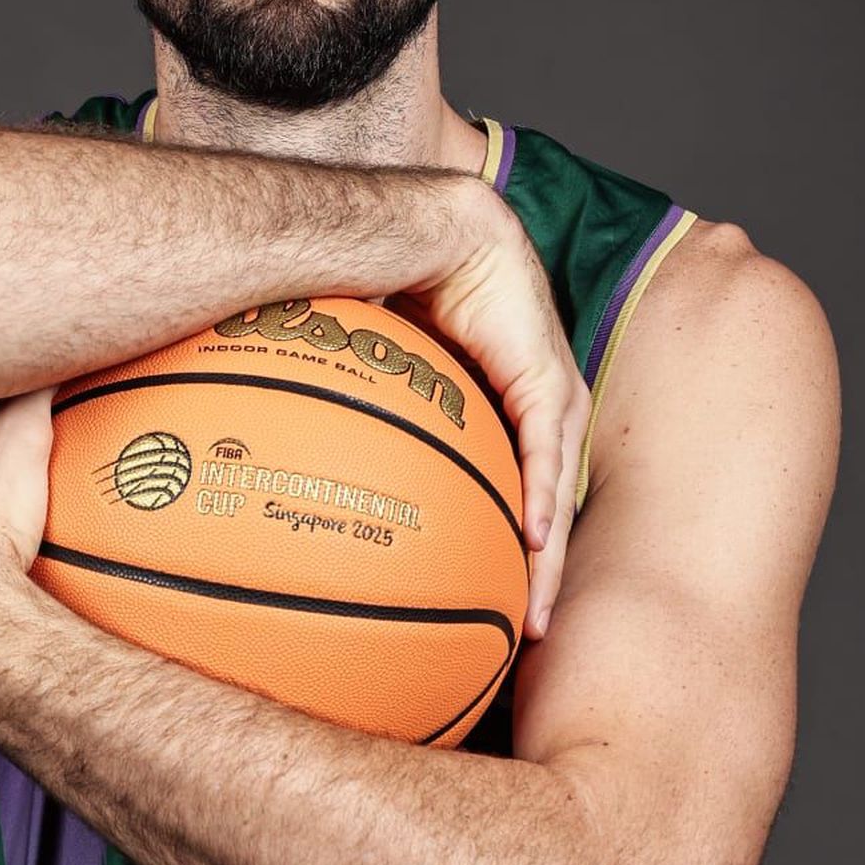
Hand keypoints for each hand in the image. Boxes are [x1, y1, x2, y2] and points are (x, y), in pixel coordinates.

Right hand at [395, 182, 589, 640]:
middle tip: (529, 639)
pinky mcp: (542, 360)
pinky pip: (545, 440)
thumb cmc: (380, 292)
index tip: (496, 614)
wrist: (410, 224)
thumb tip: (306, 492)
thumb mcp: (374, 383)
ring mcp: (546, 375)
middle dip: (541, 575)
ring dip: (549, 553)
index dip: (510, 556)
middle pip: (547, 501)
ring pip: (557, 482)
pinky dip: (542, 492)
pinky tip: (534, 541)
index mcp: (501, 404)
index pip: (515, 494)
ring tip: (537, 615)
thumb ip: (363, 435)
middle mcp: (534, 395)